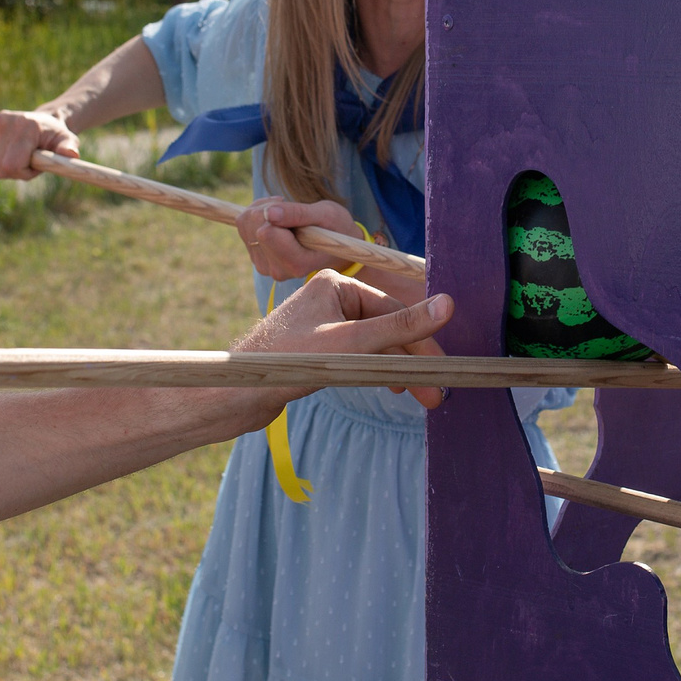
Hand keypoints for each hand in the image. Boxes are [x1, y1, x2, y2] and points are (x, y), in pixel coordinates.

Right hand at [0, 107, 79, 180]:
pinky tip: (6, 147)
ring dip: (2, 164)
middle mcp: (7, 121)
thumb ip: (68, 148)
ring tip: (17, 154)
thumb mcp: (67, 141)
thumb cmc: (55, 136)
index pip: (12, 165)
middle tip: (25, 161)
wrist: (43, 121)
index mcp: (27, 127)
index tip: (33, 166)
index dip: (22, 172)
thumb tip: (71, 153)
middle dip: (12, 170)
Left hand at [231, 272, 454, 418]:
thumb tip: (448, 304)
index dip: (421, 342)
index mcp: (336, 284)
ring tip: (420, 396)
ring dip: (396, 369)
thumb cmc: (286, 362)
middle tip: (434, 394)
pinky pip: (356, 356)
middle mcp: (329, 298)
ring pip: (372, 345)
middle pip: (384, 329)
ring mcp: (321, 324)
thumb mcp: (351, 344)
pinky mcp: (314, 349)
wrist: (232, 394)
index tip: (442, 371)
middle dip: (410, 361)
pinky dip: (375, 370)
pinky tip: (389, 386)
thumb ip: (400, 327)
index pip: (392, 312)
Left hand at [236, 196, 367, 281]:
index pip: (266, 233)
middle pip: (253, 226)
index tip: (294, 209)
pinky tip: (277, 218)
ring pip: (244, 223)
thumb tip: (269, 214)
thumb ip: (298, 214)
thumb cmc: (335, 227)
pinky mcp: (257, 258)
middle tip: (291, 209)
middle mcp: (277, 270)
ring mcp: (265, 266)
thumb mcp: (326, 214)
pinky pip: (243, 225)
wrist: (336, 244)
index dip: (276, 211)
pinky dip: (258, 214)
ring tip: (286, 213)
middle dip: (268, 208)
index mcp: (296, 263)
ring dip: (262, 209)